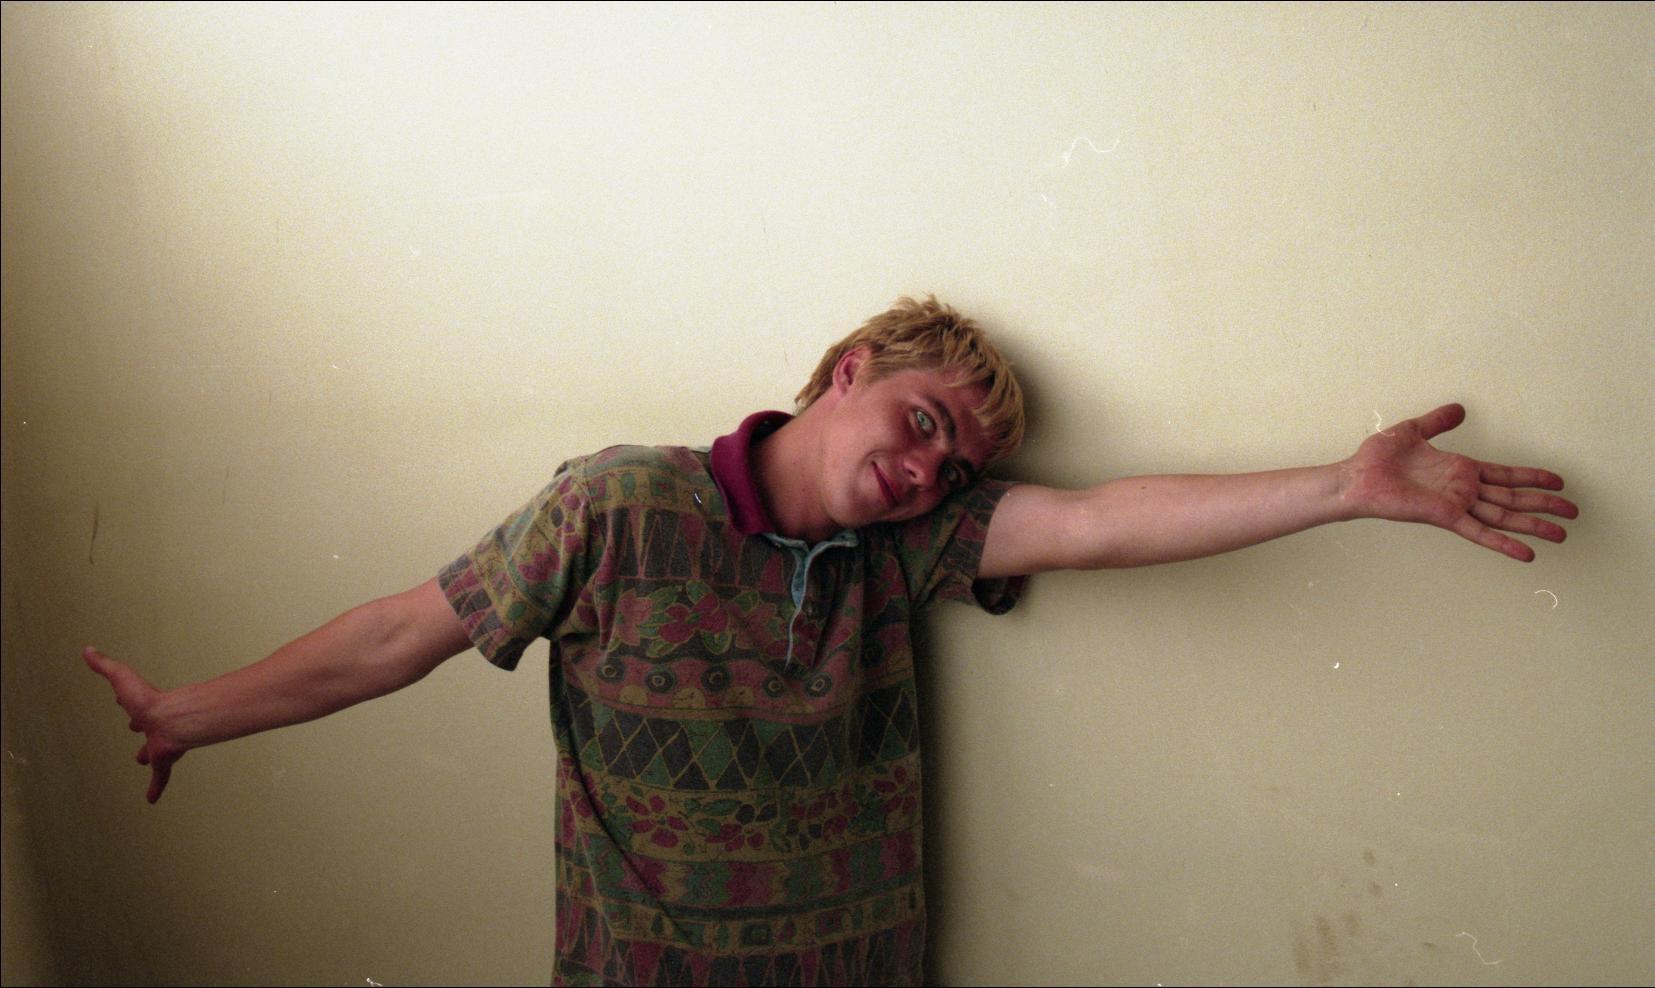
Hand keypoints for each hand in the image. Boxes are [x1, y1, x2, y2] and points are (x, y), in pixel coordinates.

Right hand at [83, 647, 188, 802]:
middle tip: (137, 729)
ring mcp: (160, 743)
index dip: (127, 702)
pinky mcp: (164, 759)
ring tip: (143, 760)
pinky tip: (151, 799)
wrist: (173, 720)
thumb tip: (88, 649)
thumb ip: (106, 665)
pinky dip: (156, 787)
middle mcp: (153, 725)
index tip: (123, 702)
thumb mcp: (122, 678)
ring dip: (149, 755)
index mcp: (144, 708)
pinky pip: (161, 776)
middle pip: (146, 727)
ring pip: (155, 751)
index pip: (134, 703)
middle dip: (141, 727)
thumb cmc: (149, 699)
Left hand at [1340, 404, 1577, 561]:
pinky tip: (1527, 553)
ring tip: (1562, 534)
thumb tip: (1459, 408)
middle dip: (1544, 504)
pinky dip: (1503, 542)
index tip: (1558, 481)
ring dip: (1533, 525)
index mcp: (1459, 470)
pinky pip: (1479, 531)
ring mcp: (1456, 504)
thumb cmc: (1377, 459)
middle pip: (1513, 497)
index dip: (1532, 477)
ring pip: (1504, 515)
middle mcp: (1462, 489)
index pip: (1505, 474)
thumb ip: (1438, 421)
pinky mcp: (1444, 516)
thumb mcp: (1412, 431)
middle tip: (1574, 511)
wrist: (1355, 477)